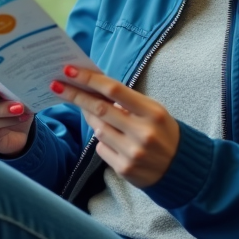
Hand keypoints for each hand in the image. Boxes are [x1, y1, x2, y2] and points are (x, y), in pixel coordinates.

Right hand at [0, 83, 33, 155]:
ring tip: (20, 114)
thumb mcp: (7, 93)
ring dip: (6, 120)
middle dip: (0, 108)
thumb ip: (3, 89)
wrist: (16, 127)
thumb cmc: (7, 105)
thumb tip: (11, 88)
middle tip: (18, 106)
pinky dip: (4, 131)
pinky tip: (13, 125)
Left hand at [49, 66, 179, 187]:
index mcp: (152, 112)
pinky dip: (103, 141)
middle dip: (75, 95)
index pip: (114, 90)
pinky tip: (114, 140)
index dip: (89, 79)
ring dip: (92, 119)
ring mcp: (132, 152)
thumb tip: (93, 88)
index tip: (69, 70)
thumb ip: (127, 102)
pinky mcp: (124, 168)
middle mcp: (142, 132)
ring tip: (94, 113)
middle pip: (99, 109)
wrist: (181, 169)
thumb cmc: (163, 132)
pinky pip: (101, 148)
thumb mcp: (153, 111)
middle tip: (57, 85)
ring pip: (98, 130)